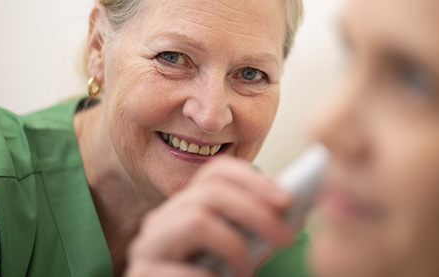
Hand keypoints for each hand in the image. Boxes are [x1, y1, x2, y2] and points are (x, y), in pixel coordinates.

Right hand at [125, 156, 294, 276]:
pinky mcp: (140, 273)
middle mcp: (162, 219)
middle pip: (209, 192)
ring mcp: (146, 246)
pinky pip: (178, 267)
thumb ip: (259, 230)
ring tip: (249, 272)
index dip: (253, 180)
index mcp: (186, 207)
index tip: (287, 200)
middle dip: (254, 211)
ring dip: (233, 245)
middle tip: (285, 238)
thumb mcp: (240, 253)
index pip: (216, 172)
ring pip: (195, 220)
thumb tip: (297, 210)